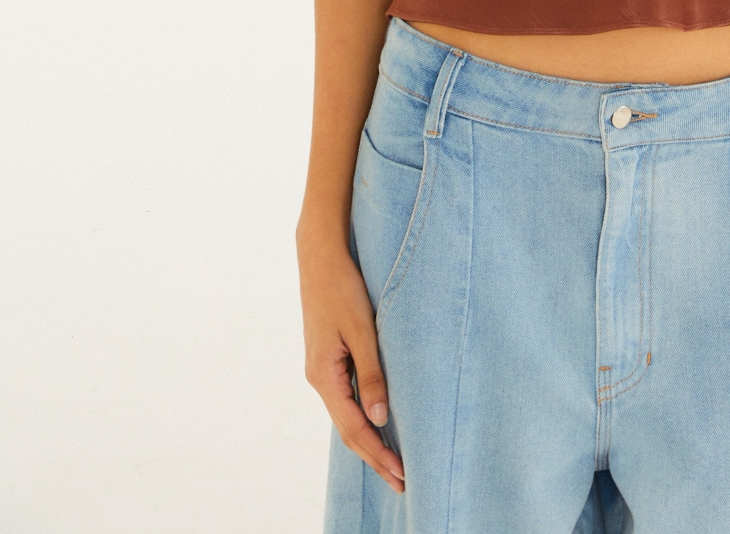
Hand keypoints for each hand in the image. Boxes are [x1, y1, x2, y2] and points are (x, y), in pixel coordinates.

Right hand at [298, 231, 405, 495]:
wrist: (320, 253)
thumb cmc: (342, 286)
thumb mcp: (362, 328)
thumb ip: (371, 372)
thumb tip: (379, 417)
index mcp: (324, 375)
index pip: (354, 428)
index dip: (378, 454)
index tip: (401, 474)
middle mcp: (319, 378)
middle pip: (348, 429)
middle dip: (374, 457)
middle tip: (402, 482)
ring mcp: (322, 369)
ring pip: (346, 415)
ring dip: (369, 440)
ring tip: (393, 462)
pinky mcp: (328, 357)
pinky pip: (345, 398)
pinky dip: (362, 418)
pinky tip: (377, 423)